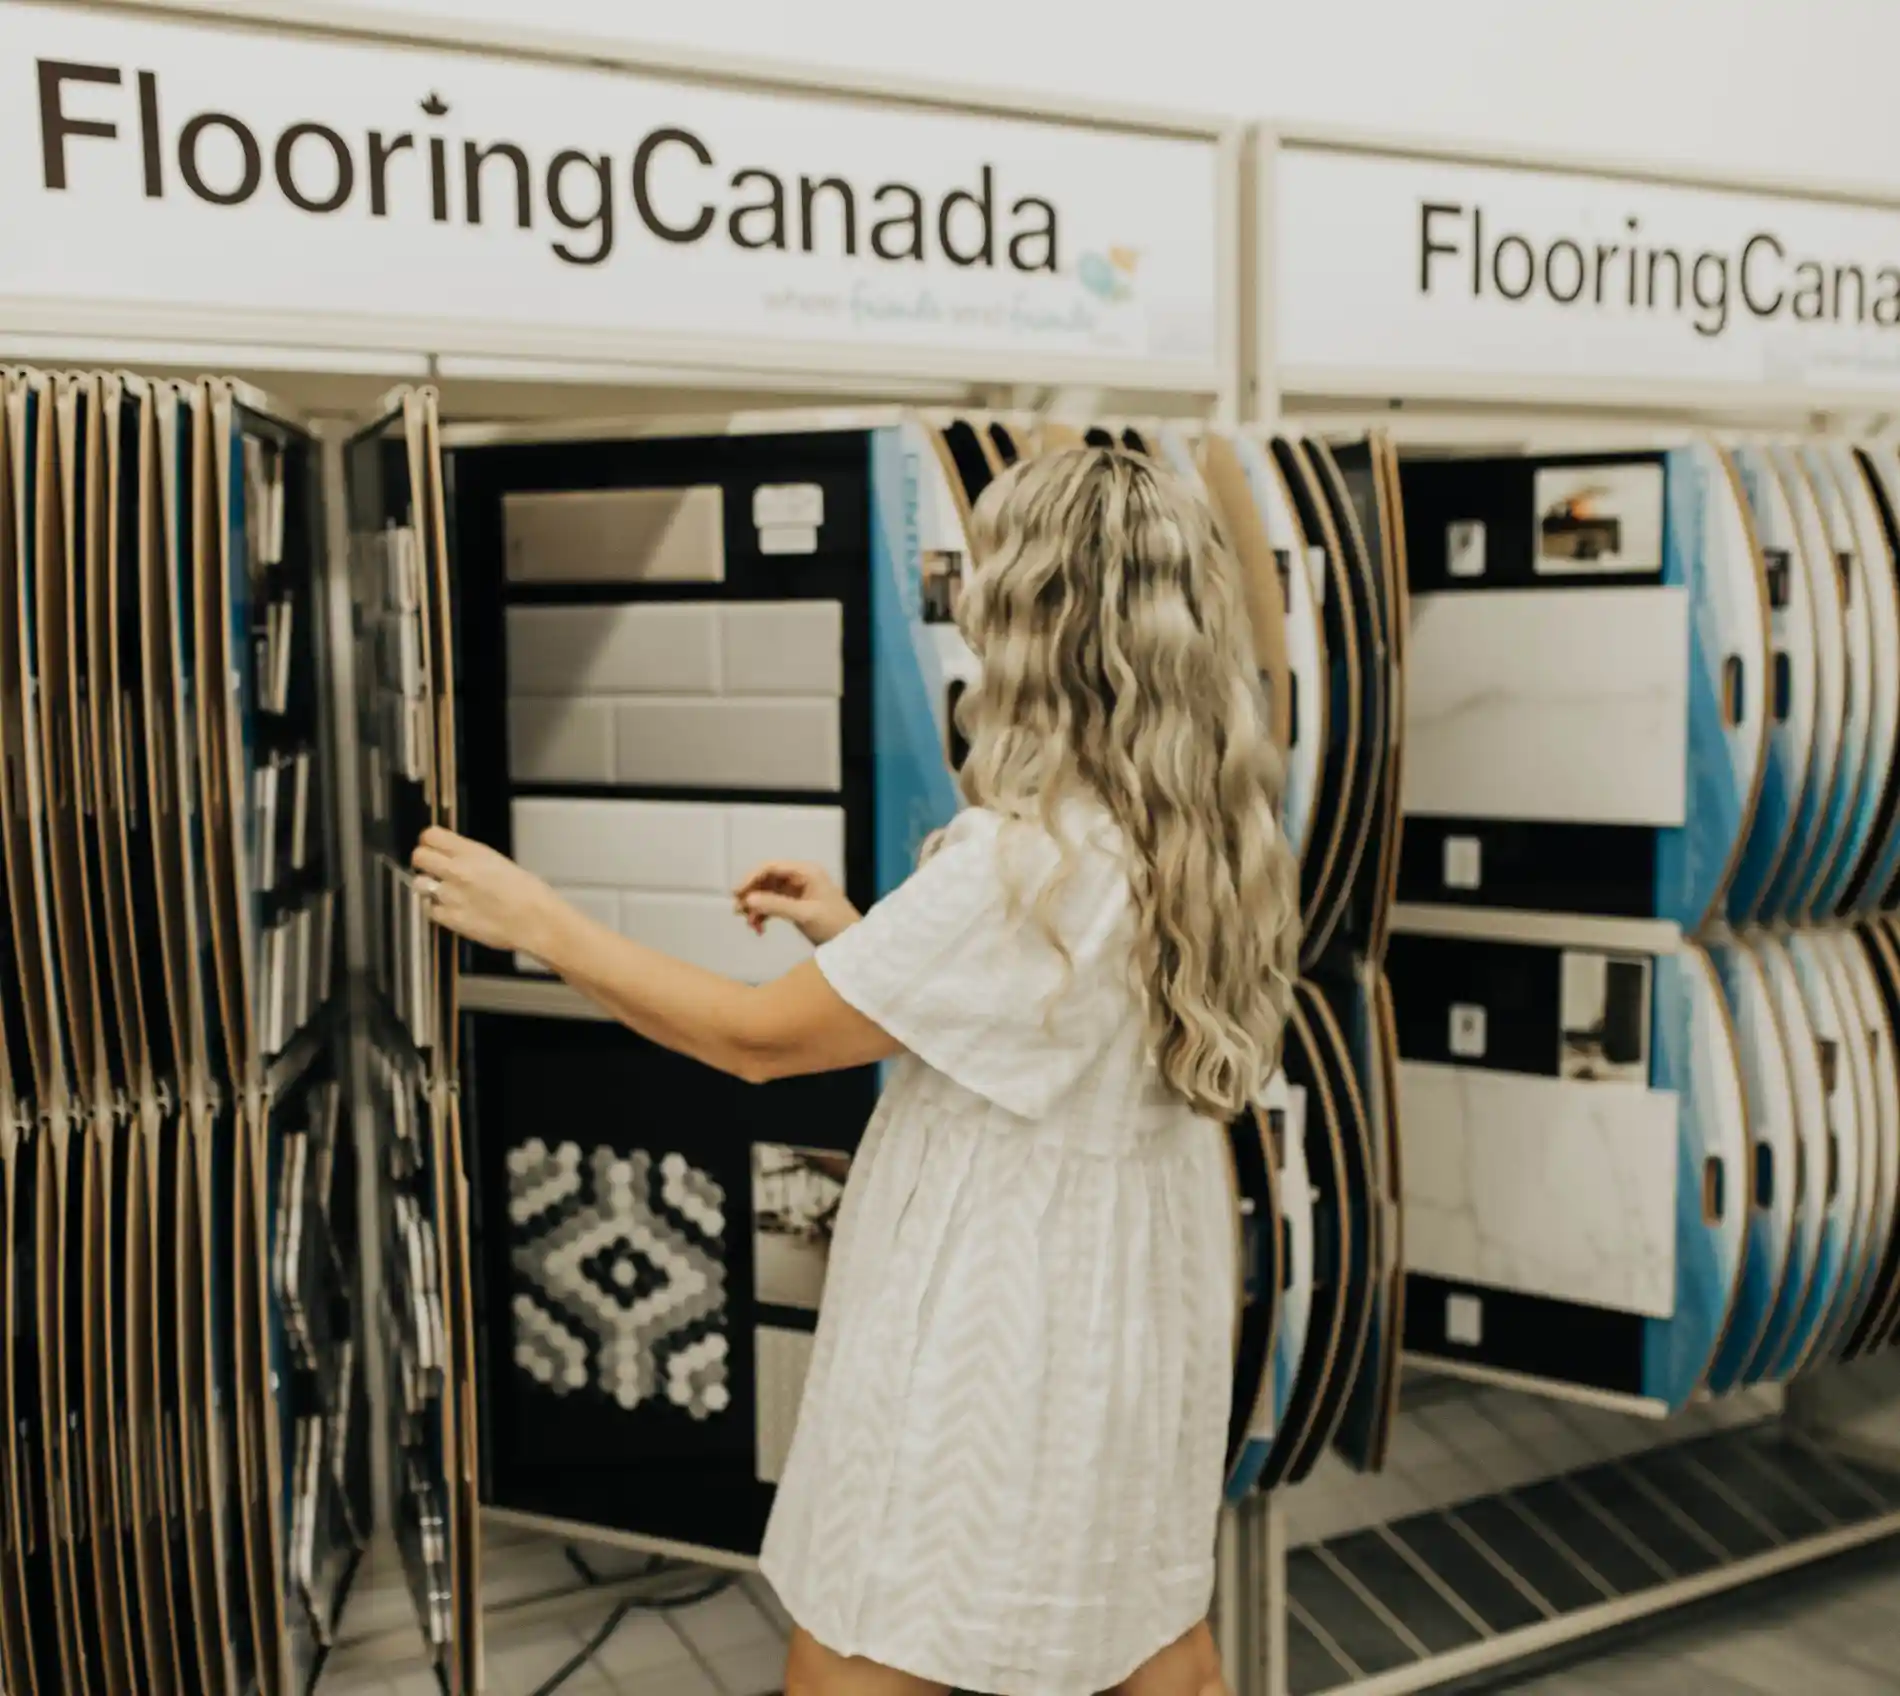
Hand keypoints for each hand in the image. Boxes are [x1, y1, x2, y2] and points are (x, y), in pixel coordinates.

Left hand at [411, 827, 566, 957]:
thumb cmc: (528, 893)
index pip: (430, 835)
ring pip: (419, 884)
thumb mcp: (499, 863)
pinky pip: (430, 910)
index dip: (429, 842)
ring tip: (444, 892)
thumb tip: (454, 858)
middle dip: (424, 862)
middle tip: (433, 869)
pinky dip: (438, 910)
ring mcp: (451, 895)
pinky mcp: (450, 918)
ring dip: (428, 887)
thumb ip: (472, 859)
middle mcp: (458, 870)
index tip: (433, 848)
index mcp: (472, 852)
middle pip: (418, 856)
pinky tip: (454, 910)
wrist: (537, 921)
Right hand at [732, 861, 859, 945]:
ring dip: (756, 908)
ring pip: (767, 894)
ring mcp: (797, 892)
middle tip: (739, 912)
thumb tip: (749, 899)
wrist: (853, 943)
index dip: (751, 878)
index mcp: (806, 872)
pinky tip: (759, 929)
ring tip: (750, 925)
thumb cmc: (835, 925)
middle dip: (751, 895)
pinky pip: (773, 906)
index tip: (737, 893)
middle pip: (766, 880)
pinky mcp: (796, 906)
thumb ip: (776, 906)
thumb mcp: (804, 915)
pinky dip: (763, 916)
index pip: (771, 868)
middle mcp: (800, 878)